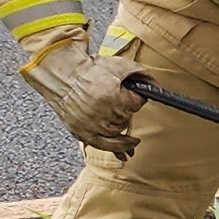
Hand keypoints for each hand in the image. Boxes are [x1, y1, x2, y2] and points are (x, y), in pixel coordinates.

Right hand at [18, 31, 141, 157]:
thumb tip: (156, 86)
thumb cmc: (89, 69)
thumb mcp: (119, 65)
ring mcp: (92, 125)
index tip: (131, 95)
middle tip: (119, 102)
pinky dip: (117, 150)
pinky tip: (128, 152)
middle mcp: (103, 114)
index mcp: (114, 98)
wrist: (62, 74)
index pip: (137, 103)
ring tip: (130, 133)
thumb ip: (141, 75)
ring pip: (117, 133)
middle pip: (127, 118)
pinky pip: (103, 146)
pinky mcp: (82, 132)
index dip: (136, 98)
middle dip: (126, 110)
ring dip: (123, 130)